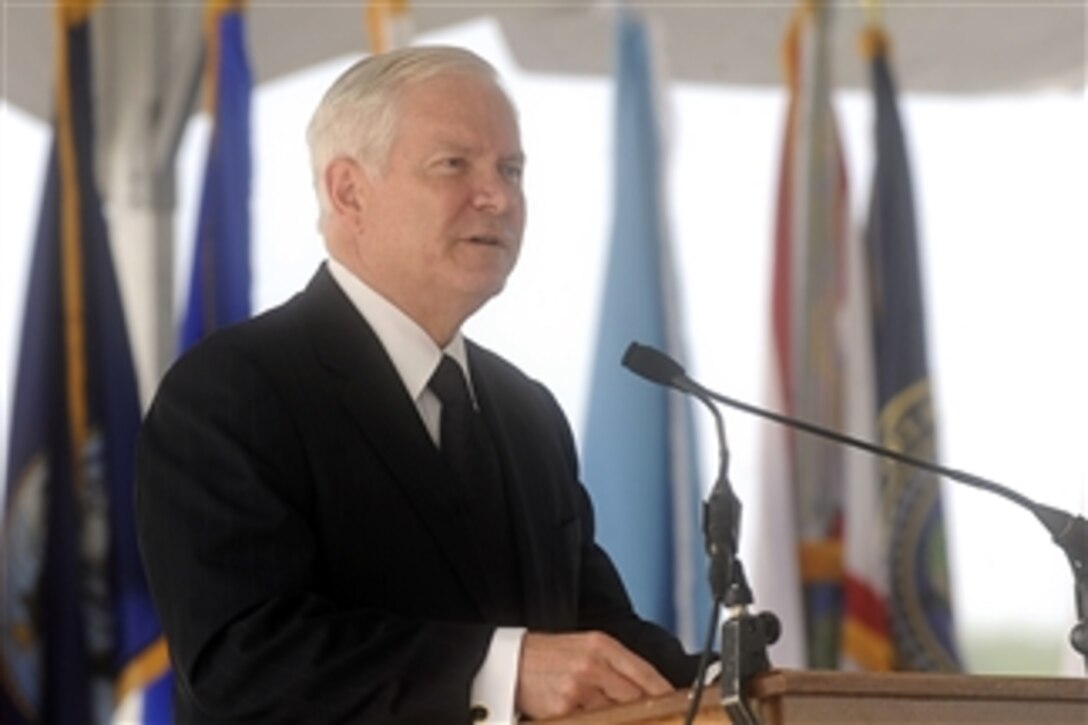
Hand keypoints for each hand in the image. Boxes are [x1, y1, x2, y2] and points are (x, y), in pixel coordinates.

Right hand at [514, 631, 673, 718]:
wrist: (509, 660)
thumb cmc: (550, 655)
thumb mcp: (585, 647)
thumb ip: (616, 666)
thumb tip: (648, 690)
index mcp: (601, 645)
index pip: (646, 673)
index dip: (665, 693)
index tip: (678, 704)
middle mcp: (592, 664)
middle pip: (636, 697)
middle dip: (649, 712)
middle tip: (657, 717)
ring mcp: (577, 688)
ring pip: (617, 715)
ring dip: (625, 720)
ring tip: (623, 717)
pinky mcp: (563, 709)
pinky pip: (593, 723)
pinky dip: (600, 722)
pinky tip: (597, 718)